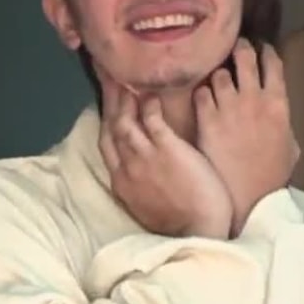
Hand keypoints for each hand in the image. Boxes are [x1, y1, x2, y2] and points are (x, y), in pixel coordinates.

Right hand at [97, 75, 233, 238]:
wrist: (198, 232)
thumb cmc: (182, 224)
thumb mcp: (149, 205)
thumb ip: (141, 183)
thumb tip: (143, 169)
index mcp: (122, 181)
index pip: (107, 142)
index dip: (105, 117)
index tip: (107, 101)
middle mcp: (127, 166)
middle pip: (111, 125)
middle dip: (108, 98)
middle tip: (107, 71)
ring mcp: (145, 156)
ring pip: (125, 119)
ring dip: (124, 95)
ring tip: (126, 74)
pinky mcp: (167, 149)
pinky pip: (152, 119)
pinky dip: (148, 104)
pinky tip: (152, 93)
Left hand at [195, 39, 298, 233]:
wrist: (248, 198)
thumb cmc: (272, 176)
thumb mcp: (291, 148)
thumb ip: (284, 124)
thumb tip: (278, 113)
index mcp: (278, 103)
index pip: (273, 63)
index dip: (266, 52)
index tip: (261, 49)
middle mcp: (253, 99)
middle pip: (245, 57)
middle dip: (240, 49)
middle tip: (235, 49)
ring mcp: (228, 108)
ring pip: (219, 73)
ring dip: (218, 74)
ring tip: (217, 80)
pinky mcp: (207, 121)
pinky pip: (201, 94)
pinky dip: (202, 94)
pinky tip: (203, 101)